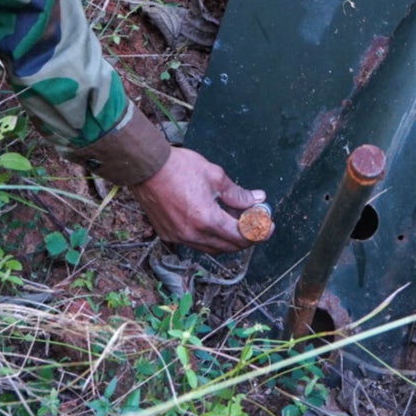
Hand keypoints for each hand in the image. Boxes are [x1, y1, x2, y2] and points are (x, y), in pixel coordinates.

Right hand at [130, 147, 266, 253]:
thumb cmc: (179, 168)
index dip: (259, 232)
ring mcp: (179, 237)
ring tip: (237, 224)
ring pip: (211, 248)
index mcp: (207, 219)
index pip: (241, 235)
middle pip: (228, 246)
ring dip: (228, 240)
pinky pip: (195, 243)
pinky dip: (209, 238)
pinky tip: (214, 224)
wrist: (147, 168)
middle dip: (246, 238)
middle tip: (256, 226)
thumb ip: (237, 193)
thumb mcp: (215, 176)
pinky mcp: (168, 235)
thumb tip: (257, 199)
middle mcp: (193, 234)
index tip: (268, 226)